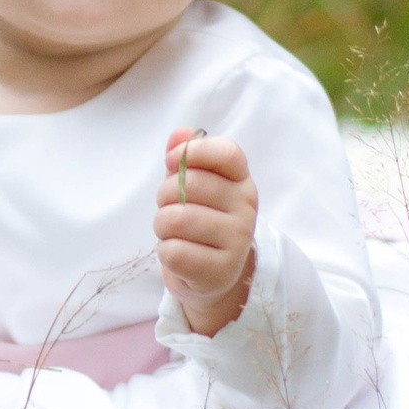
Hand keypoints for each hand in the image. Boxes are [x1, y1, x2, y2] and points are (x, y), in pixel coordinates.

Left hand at [155, 129, 256, 335]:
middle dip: (164, 195)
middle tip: (169, 207)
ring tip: (172, 232)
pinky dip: (165, 252)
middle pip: (190, 184)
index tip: (171, 163)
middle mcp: (246, 208)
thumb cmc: (199, 220)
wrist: (212, 275)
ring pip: (176, 219)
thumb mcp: (193, 186)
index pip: (226, 152)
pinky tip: (178, 253)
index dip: (191, 152)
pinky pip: (174, 252)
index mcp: (241, 181)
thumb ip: (185, 157)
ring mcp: (237, 241)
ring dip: (162, 225)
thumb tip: (180, 133)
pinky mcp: (221, 271)